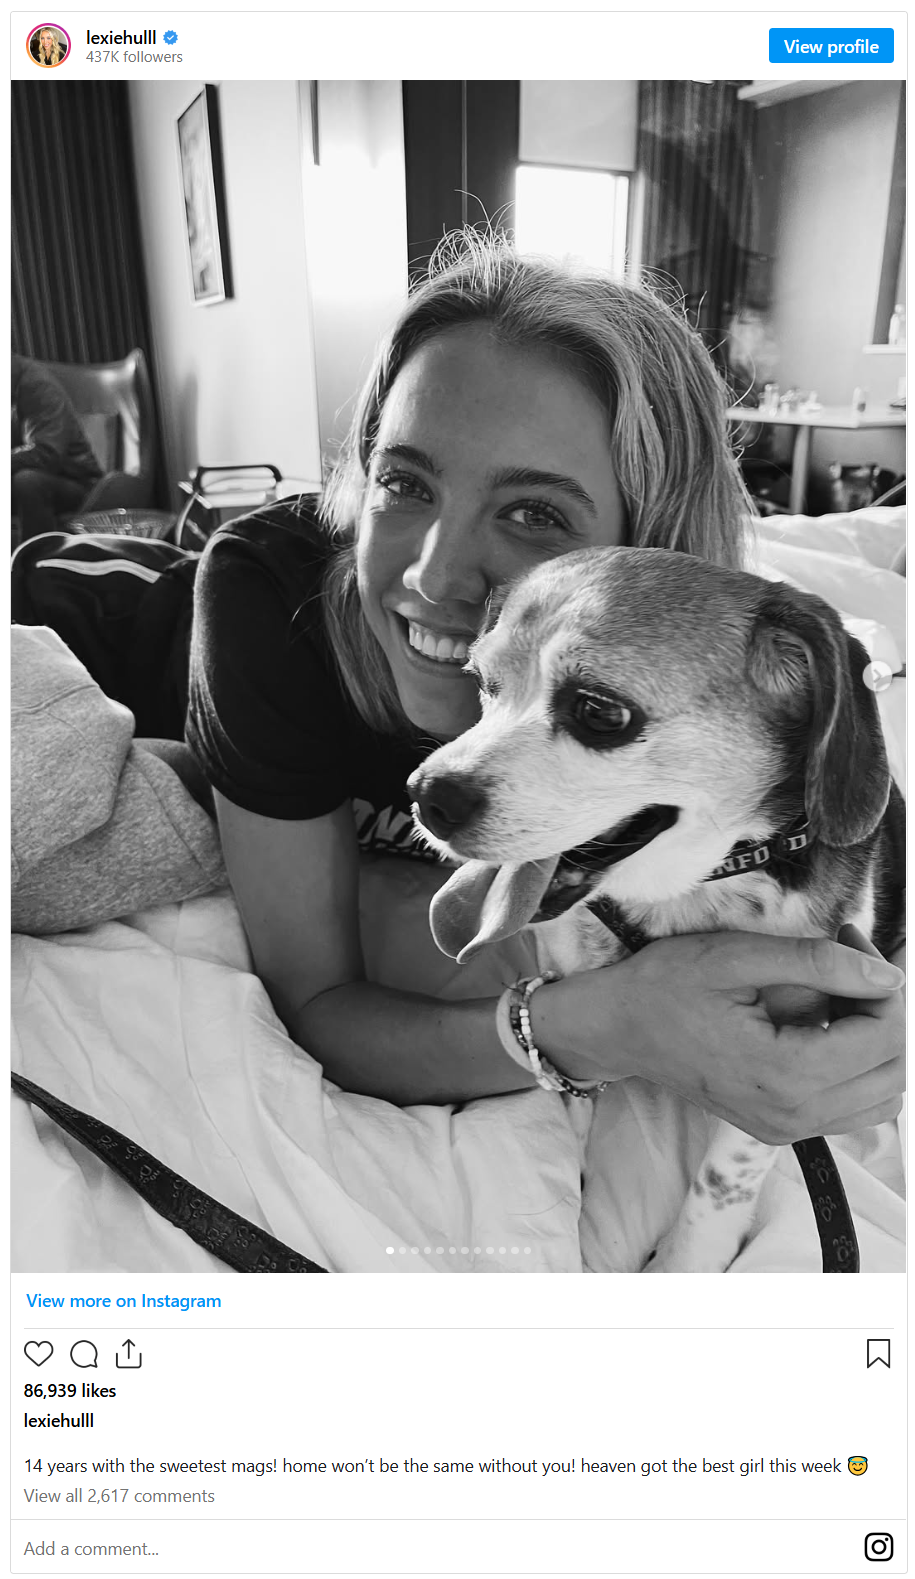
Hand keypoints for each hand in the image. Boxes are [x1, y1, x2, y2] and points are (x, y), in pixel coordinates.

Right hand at [540, 930, 904, 1144]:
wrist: (617, 1028)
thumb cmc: (666, 986)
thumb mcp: (736, 957)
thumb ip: (818, 963)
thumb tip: (887, 974)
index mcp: (785, 1073)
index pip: (886, 1035)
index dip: (884, 980)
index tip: (850, 939)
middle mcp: (793, 1115)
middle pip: (894, 1068)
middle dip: (885, 1007)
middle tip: (847, 957)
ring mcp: (789, 1129)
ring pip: (884, 1095)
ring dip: (877, 1040)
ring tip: (837, 993)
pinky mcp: (783, 1128)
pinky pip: (854, 1108)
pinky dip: (860, 1068)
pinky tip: (826, 1026)